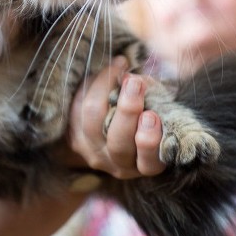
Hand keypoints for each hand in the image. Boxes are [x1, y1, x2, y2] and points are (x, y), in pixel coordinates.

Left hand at [67, 56, 165, 178]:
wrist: (115, 127)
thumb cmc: (147, 114)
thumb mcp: (158, 111)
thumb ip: (154, 100)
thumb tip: (136, 79)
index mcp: (146, 163)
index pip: (149, 161)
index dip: (149, 141)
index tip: (151, 115)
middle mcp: (120, 165)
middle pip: (119, 142)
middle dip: (127, 111)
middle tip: (135, 83)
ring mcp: (95, 155)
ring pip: (94, 125)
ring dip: (106, 93)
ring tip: (120, 71)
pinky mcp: (76, 140)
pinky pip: (78, 112)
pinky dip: (93, 88)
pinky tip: (108, 71)